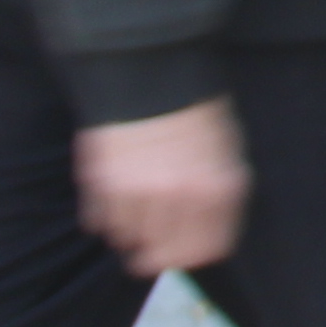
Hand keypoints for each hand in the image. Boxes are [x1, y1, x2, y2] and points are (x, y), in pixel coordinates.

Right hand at [76, 99, 245, 274]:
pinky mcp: (101, 184)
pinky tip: (114, 197)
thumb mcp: (226, 150)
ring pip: (129, 240)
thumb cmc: (193, 109)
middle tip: (150, 252)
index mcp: (215, 191)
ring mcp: (136, 193)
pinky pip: (99, 222)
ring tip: (133, 211)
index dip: (195, 254)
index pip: (206, 250)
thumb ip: (220, 196)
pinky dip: (105, 218)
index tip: (185, 254)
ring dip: (130, 233)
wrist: (151, 70)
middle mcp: (177, 199)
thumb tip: (210, 238)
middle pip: (164, 255)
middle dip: (158, 256)